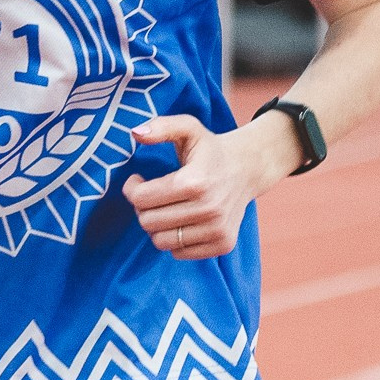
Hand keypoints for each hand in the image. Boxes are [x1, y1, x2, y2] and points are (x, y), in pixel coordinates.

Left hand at [122, 110, 297, 256]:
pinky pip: (179, 253)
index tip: (137, 181)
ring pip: (161, 241)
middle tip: (151, 195)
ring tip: (166, 208)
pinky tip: (183, 220)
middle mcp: (208, 209)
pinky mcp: (223, 244)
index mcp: (195, 182)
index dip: (131, 189)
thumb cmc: (210, 150)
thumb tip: (135, 133)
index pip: (142, 198)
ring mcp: (218, 230)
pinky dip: (175, 240)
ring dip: (157, 226)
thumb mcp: (188, 128)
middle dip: (142, 208)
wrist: (248, 168)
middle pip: (148, 222)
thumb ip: (161, 126)